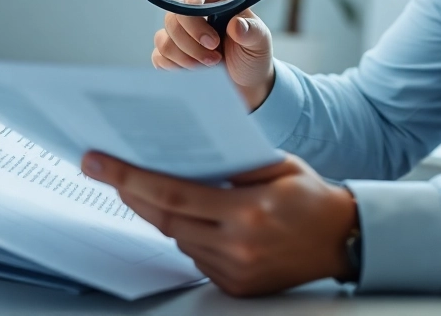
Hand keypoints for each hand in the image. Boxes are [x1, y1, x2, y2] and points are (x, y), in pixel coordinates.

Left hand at [81, 151, 357, 296]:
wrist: (342, 241)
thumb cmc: (310, 196)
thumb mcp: (276, 165)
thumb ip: (233, 162)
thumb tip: (181, 154)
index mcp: (248, 211)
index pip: (174, 194)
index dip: (130, 178)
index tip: (98, 162)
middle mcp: (238, 245)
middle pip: (166, 219)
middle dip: (130, 192)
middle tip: (102, 169)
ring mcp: (235, 270)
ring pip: (177, 238)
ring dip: (156, 212)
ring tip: (137, 186)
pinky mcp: (235, 286)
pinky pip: (195, 256)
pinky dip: (184, 233)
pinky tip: (180, 215)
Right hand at [152, 0, 274, 108]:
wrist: (246, 79)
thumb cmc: (253, 53)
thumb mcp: (260, 41)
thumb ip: (252, 31)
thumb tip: (236, 25)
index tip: (196, 3)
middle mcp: (195, 10)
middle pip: (175, 14)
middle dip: (193, 37)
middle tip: (214, 50)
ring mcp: (181, 31)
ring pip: (165, 37)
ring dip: (186, 55)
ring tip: (211, 64)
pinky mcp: (172, 51)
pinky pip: (159, 55)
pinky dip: (175, 65)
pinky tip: (194, 70)